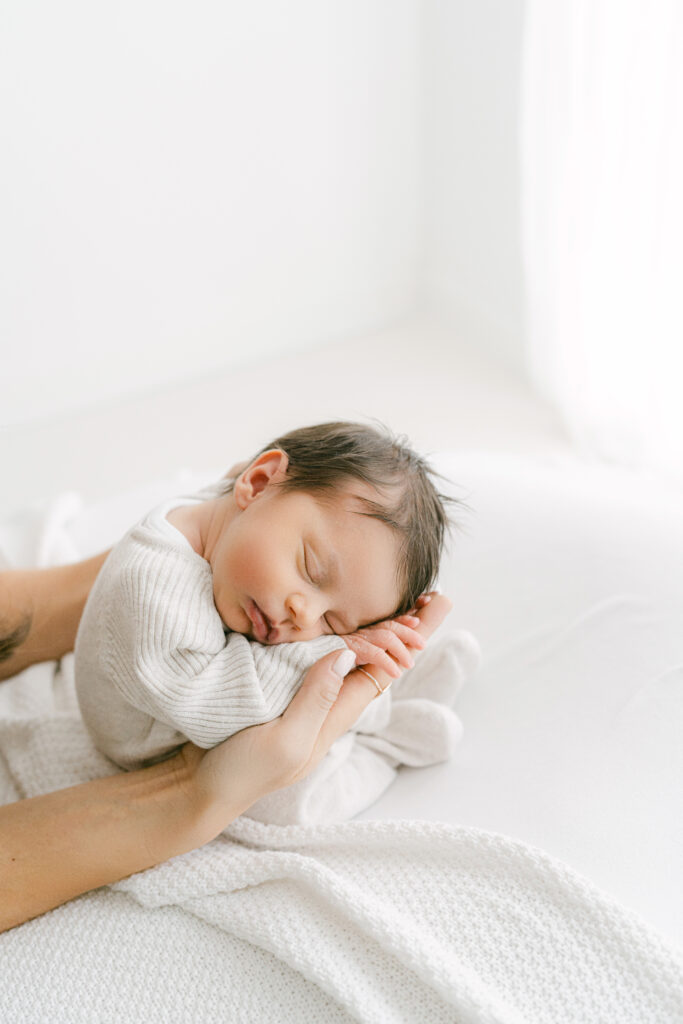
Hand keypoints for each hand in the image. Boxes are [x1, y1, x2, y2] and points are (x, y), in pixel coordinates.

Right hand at [182, 593, 452, 830]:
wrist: (200, 790)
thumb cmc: (242, 771)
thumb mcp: (284, 741)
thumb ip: (315, 699)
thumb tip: (346, 653)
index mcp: (334, 715)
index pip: (384, 668)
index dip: (410, 636)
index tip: (435, 604)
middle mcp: (327, 705)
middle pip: (376, 660)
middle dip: (405, 630)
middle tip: (433, 597)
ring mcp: (305, 701)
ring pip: (351, 659)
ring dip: (378, 632)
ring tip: (403, 607)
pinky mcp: (280, 694)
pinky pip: (319, 660)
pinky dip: (338, 638)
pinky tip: (339, 628)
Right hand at [341, 617, 424, 677]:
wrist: (304, 679)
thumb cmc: (338, 674)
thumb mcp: (357, 662)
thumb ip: (374, 655)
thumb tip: (397, 656)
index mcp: (363, 634)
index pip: (387, 622)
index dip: (403, 619)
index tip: (417, 620)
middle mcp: (358, 634)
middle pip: (387, 626)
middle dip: (408, 632)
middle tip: (423, 644)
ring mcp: (352, 641)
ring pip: (384, 637)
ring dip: (401, 649)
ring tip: (411, 664)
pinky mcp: (345, 651)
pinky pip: (372, 653)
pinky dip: (387, 662)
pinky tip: (396, 673)